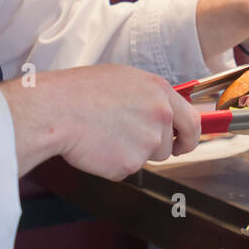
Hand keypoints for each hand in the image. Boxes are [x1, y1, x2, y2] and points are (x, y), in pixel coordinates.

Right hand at [0, 65, 200, 180]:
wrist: (56, 110)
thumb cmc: (81, 91)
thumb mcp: (123, 79)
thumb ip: (149, 97)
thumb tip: (161, 112)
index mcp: (160, 92)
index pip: (192, 121)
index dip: (189, 136)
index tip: (184, 143)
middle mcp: (160, 117)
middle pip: (170, 146)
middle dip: (159, 149)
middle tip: (136, 145)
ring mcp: (147, 142)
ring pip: (147, 158)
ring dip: (131, 153)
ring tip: (104, 134)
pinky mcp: (129, 164)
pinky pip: (125, 169)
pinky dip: (111, 163)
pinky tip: (96, 146)